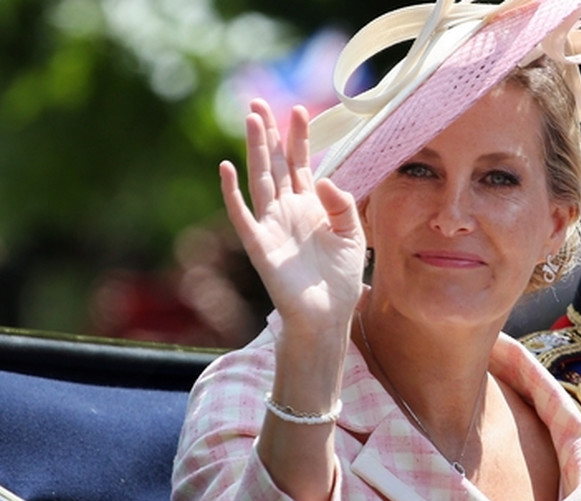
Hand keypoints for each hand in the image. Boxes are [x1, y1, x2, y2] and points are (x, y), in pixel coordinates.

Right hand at [220, 99, 365, 333]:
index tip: (299, 109)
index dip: (299, 137)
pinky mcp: (259, 245)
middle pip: (276, 164)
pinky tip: (227, 167)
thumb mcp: (353, 236)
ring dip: (255, 151)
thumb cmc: (340, 280)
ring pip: (260, 179)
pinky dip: (232, 192)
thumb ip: (341, 205)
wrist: (327, 317)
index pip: (301, 163)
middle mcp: (288, 211)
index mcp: (310, 207)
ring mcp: (271, 225)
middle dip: (270, 134)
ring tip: (252, 120)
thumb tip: (321, 178)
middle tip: (261, 102)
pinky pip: (242, 214)